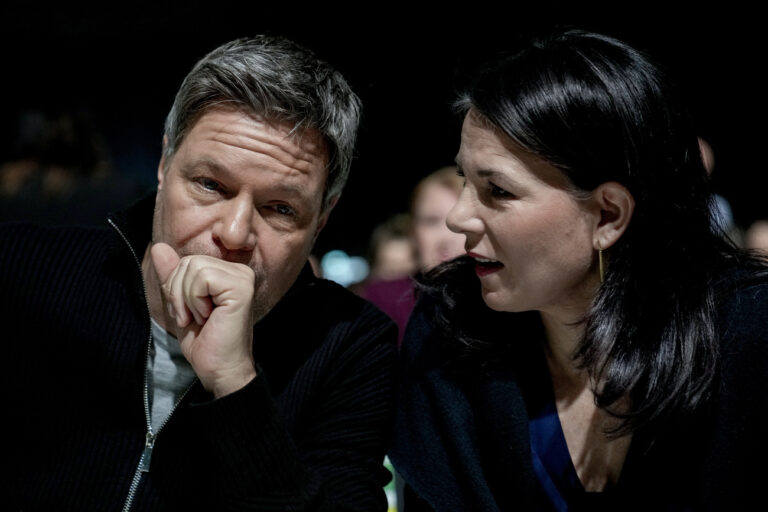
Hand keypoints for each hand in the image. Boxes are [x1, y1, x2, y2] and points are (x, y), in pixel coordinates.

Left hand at [151, 242, 257, 397]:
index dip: (176, 286)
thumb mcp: (179, 304)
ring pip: (193, 267)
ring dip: (186, 299)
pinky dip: (195, 300)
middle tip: (191, 318)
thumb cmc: (204, 342)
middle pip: (189, 261)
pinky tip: (208, 317)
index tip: (187, 313)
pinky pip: (202, 277)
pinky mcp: (241, 288)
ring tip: (199, 318)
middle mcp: (240, 271)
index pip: (187, 261)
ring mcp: (243, 278)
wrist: (219, 370)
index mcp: (227, 273)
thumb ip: (171, 275)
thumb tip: (158, 247)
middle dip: (178, 292)